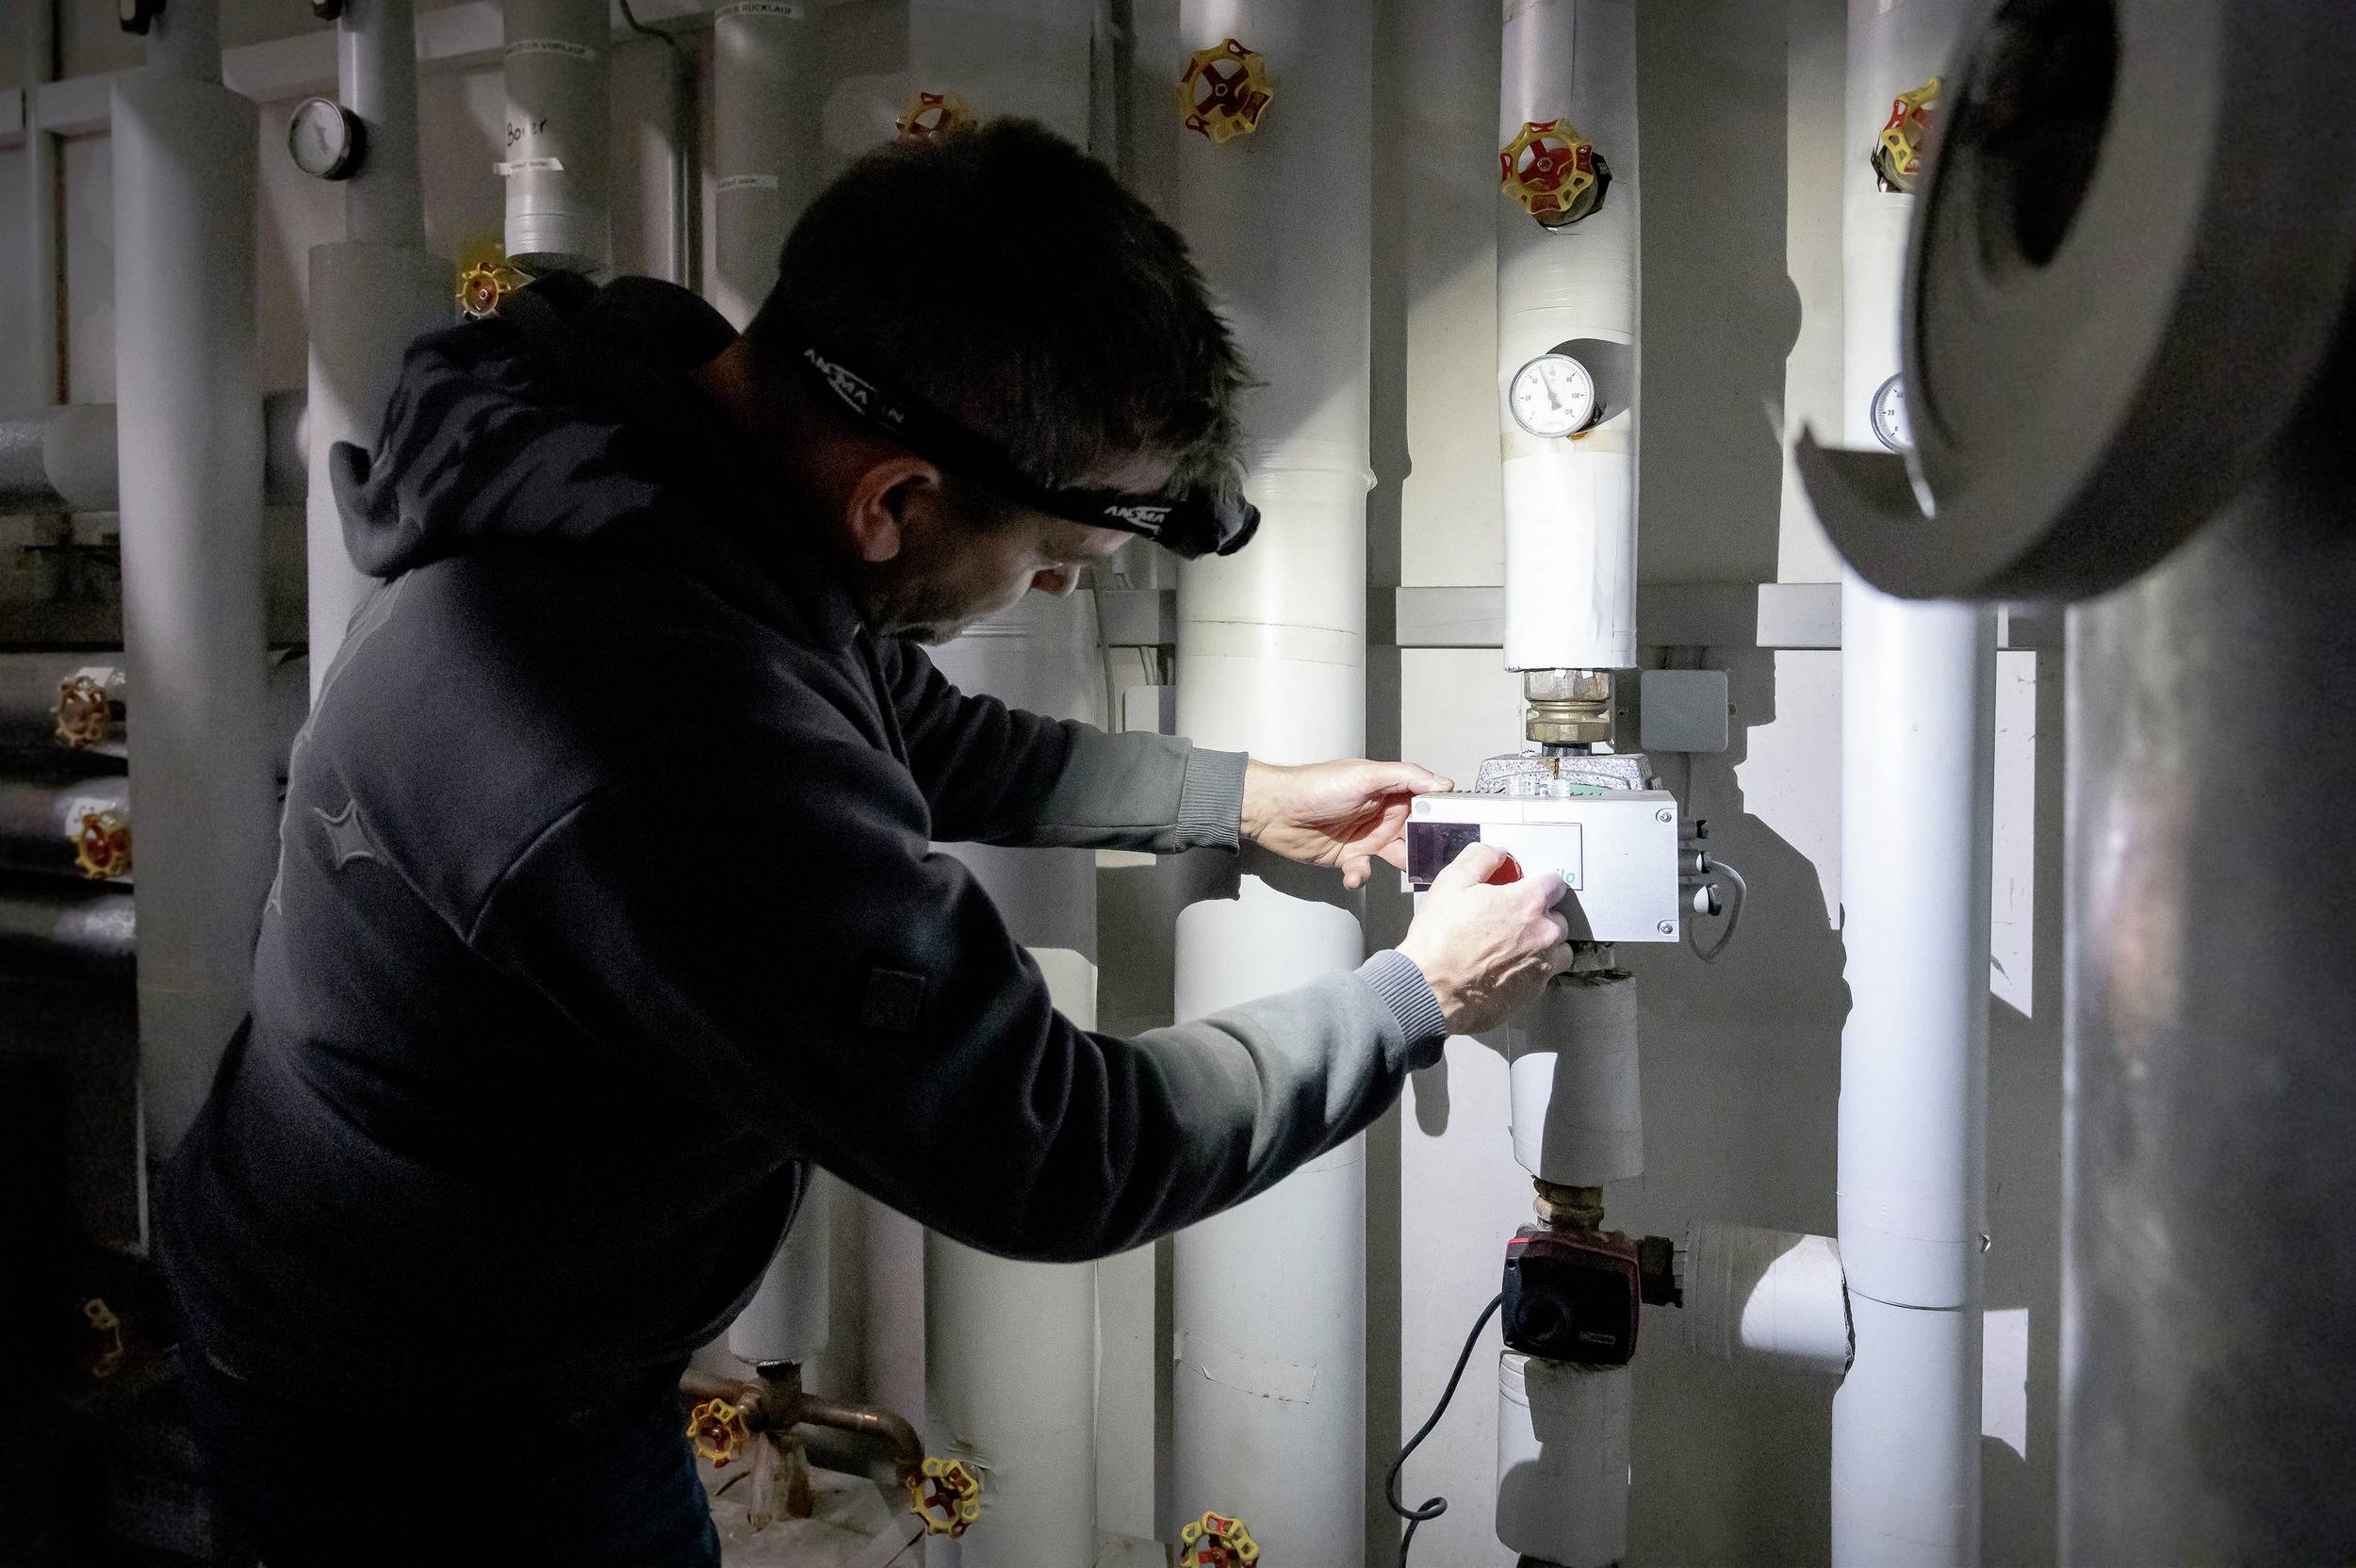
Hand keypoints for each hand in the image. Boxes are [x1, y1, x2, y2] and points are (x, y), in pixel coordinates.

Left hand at [1241, 758, 1454, 889]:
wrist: (1275, 811)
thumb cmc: (1314, 787)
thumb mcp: (1364, 775)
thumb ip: (1405, 777)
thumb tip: (1442, 783)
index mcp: (1390, 791)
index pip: (1427, 802)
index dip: (1443, 814)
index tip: (1459, 828)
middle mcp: (1383, 814)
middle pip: (1418, 833)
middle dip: (1427, 846)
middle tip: (1435, 857)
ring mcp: (1368, 837)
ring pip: (1398, 856)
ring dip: (1402, 865)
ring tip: (1403, 869)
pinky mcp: (1350, 857)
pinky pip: (1365, 872)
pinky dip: (1361, 876)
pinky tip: (1354, 873)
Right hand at [1395, 843, 1574, 1035]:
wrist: (1430, 991)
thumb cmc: (1440, 938)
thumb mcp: (1451, 882)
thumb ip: (1480, 858)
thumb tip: (1497, 853)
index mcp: (1529, 903)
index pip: (1555, 883)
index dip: (1537, 882)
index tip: (1523, 888)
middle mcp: (1545, 934)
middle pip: (1559, 918)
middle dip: (1539, 916)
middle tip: (1509, 921)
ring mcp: (1542, 967)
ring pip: (1558, 950)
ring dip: (1543, 946)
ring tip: (1512, 948)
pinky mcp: (1534, 993)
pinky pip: (1544, 976)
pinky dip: (1531, 971)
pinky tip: (1505, 970)